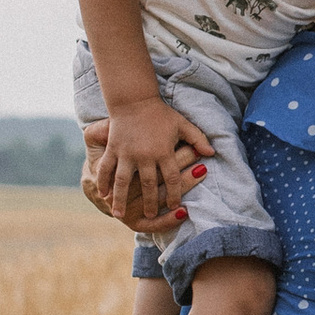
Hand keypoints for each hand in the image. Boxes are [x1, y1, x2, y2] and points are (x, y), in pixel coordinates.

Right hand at [84, 96, 208, 227]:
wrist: (134, 99)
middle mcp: (145, 154)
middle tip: (150, 215)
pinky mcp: (114, 149)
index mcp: (163, 150)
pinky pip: (106, 168)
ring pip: (123, 181)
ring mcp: (127, 152)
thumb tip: (212, 154)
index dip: (176, 194)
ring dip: (121, 199)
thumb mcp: (182, 124)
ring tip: (119, 215)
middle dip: (150, 202)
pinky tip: (102, 195)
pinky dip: (103, 182)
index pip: (172, 178)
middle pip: (149, 184)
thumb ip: (197, 139)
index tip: (177, 207)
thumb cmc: (160, 113)